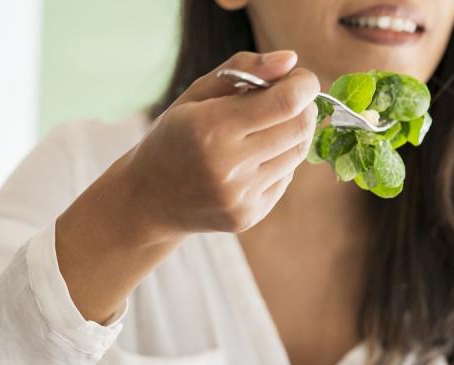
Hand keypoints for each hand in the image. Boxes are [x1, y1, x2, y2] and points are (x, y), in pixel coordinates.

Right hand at [55, 50, 318, 322]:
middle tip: (292, 99)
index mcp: (210, 128)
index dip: (304, 85)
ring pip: (297, 154)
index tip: (302, 78)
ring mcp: (240, 196)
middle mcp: (227, 166)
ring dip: (294, 134)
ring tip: (270, 127)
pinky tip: (255, 158)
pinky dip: (280, 161)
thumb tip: (290, 60)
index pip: (284, 103)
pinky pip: (285, 178)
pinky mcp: (249, 215)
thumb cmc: (175, 137)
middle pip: (299, 128)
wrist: (149, 200)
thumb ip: (243, 69)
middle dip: (305, 107)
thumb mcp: (196, 94)